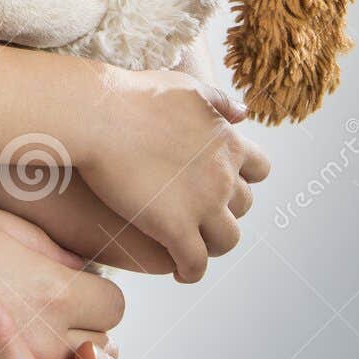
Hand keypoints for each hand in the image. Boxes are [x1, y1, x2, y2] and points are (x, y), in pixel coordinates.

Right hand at [0, 197, 124, 358]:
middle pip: (93, 352)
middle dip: (77, 334)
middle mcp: (41, 349)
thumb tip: (74, 265)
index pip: (112, 305)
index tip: (67, 284)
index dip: (92, 292)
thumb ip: (41, 242)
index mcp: (52, 294)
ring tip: (17, 348)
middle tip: (45, 313)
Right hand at [78, 64, 269, 283]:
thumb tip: (242, 113)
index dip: (242, 179)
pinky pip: (195, 263)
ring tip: (194, 246)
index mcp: (227, 141)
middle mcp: (223, 175)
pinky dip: (191, 271)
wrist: (99, 115)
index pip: (259, 169)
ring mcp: (202, 204)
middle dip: (226, 211)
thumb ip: (218, 101)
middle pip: (244, 207)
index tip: (223, 183)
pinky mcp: (174, 227)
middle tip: (202, 215)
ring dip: (213, 245)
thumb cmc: (134, 96)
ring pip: (227, 240)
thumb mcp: (186, 87)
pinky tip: (179, 271)